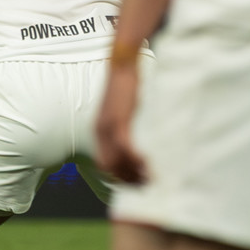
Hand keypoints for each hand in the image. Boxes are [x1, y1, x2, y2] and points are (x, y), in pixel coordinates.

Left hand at [94, 64, 146, 184]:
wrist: (121, 65)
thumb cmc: (125, 86)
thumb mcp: (121, 109)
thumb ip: (124, 125)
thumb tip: (136, 138)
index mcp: (99, 131)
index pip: (104, 164)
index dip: (119, 176)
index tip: (135, 182)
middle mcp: (100, 132)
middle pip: (108, 167)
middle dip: (127, 179)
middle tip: (146, 184)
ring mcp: (108, 127)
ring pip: (116, 160)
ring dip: (133, 173)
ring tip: (150, 178)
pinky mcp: (119, 120)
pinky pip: (124, 147)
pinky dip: (135, 159)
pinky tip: (148, 164)